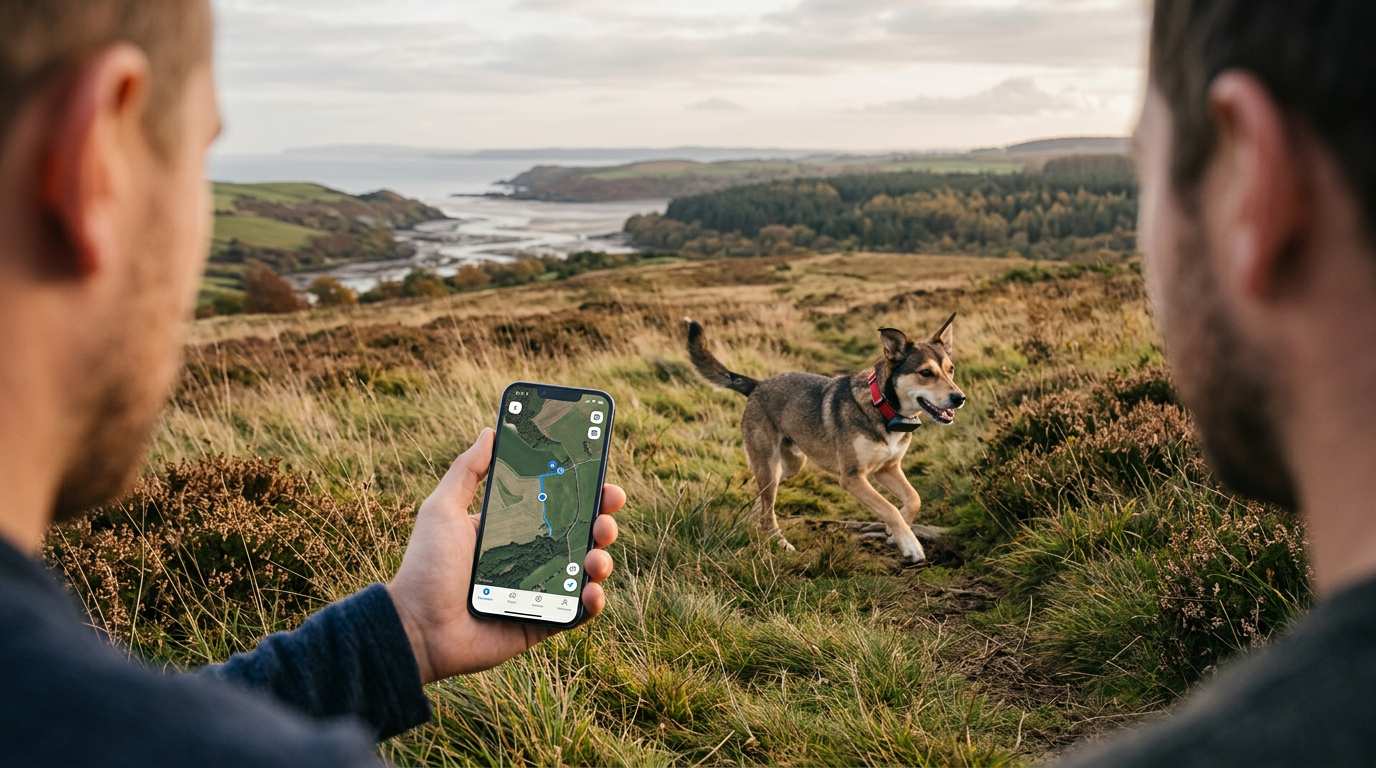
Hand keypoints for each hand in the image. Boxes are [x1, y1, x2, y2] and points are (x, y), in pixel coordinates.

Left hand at [385, 428, 623, 682]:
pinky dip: (593, 602)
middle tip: (606, 518)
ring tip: (597, 558)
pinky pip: (578, 612)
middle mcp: (529, 558)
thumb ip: (467, 471)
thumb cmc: (425, 567)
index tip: (601, 479)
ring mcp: (539, 591)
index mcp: (511, 530)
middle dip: (602, 523)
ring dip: (602, 560)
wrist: (415, 627)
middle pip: (580, 535)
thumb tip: (490, 430)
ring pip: (586, 571)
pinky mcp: (542, 622)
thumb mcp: (442, 509)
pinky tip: (591, 591)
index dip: (584, 492)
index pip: (557, 506)